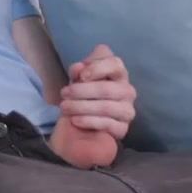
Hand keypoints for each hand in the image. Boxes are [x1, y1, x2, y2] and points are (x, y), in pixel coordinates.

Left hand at [50, 44, 135, 168]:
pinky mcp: (122, 128)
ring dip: (81, 107)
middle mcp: (127, 91)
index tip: (81, 76)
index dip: (97, 68)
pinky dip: (88, 121)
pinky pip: (106, 124)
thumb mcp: (77, 79)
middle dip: (81, 91)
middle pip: (107, 89)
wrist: (83, 122)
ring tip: (65, 107)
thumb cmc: (83, 94)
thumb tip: (78, 68)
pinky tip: (75, 120)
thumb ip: (78, 71)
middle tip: (64, 93)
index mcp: (119, 73)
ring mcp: (127, 111)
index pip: (115, 64)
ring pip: (106, 107)